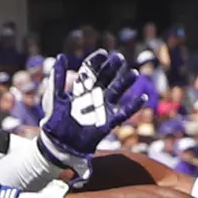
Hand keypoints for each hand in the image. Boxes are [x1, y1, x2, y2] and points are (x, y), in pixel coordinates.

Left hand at [38, 51, 143, 174]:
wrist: (59, 144)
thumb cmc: (55, 121)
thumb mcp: (55, 97)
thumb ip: (57, 77)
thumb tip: (60, 56)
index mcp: (81, 89)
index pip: (91, 71)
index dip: (96, 62)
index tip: (103, 54)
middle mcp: (94, 96)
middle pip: (106, 78)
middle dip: (112, 68)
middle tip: (118, 58)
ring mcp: (102, 108)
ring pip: (117, 92)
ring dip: (126, 83)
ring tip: (134, 73)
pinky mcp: (108, 122)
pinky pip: (123, 113)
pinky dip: (133, 106)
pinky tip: (143, 98)